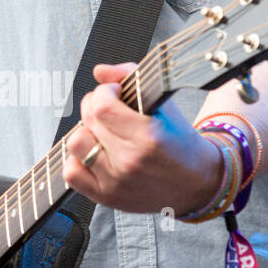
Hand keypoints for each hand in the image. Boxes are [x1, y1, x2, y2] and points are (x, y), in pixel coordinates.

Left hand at [63, 62, 222, 214]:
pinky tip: (95, 153)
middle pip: (89, 121)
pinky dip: (77, 160)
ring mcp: (115, 181)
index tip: (114, 92)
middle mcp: (129, 162)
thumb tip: (100, 71)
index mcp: (147, 138)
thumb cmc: (180, 143)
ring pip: (76, 144)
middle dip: (95, 106)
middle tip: (109, 109)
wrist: (196, 183)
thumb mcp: (164, 105)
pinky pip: (72, 174)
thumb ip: (130, 78)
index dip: (104, 92)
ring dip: (85, 132)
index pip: (102, 106)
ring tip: (101, 132)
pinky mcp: (106, 196)